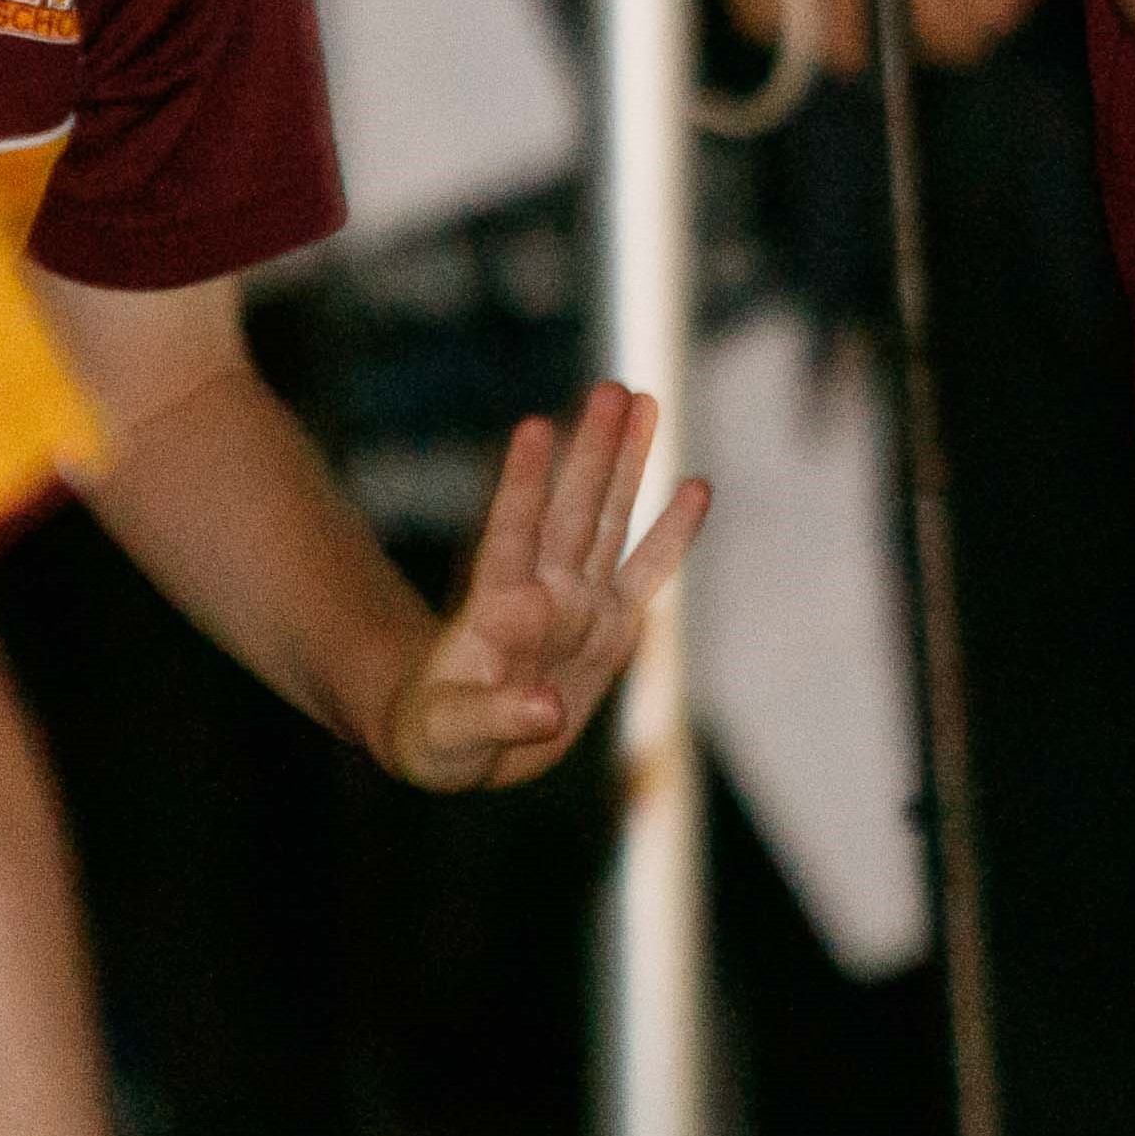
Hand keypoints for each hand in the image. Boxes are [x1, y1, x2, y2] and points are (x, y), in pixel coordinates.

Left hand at [372, 382, 707, 788]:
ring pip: (609, 522)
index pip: (511, 536)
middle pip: (571, 512)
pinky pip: (649, 574)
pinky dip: (673, 534)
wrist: (464, 745)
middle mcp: (543, 594)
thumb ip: (494, 718)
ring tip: (645, 401)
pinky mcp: (610, 629)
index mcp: (496, 610)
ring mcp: (580, 606)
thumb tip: (549, 711)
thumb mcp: (450, 736)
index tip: (534, 427)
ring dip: (626, 464)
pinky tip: (696, 487)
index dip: (522, 484)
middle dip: (592, 452)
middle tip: (612, 389)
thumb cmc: (438, 736)